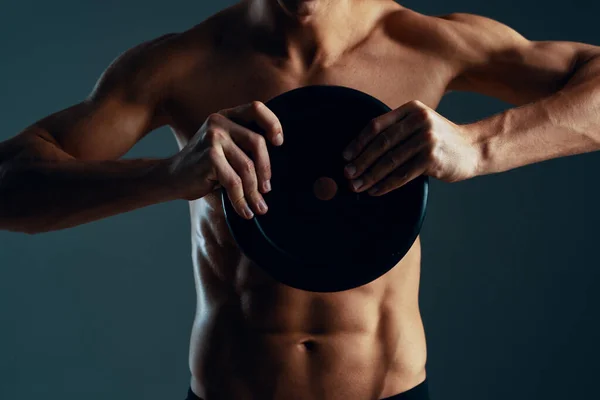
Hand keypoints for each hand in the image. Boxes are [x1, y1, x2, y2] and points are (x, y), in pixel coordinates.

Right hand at [168, 101, 282, 218]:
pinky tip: (245, 211)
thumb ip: (244, 146)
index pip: (256, 108)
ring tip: (258, 207)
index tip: (278, 143)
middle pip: (257, 142)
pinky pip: (234, 182)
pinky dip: (241, 200)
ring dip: (254, 192)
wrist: (172, 178)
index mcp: (226, 116)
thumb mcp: (225, 148)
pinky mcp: (209, 157)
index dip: (272, 123)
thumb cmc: (204, 166)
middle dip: (265, 170)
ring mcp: (213, 138)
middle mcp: (219, 122)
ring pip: (247, 166)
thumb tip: (273, 168)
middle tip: (266, 190)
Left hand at [342, 100, 479, 195]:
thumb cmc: (439, 139)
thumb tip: (360, 151)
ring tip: (357, 186)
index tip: (345, 156)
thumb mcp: (419, 124)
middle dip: (361, 161)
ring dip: (370, 176)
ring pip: (390, 161)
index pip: (377, 125)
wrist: (473, 148)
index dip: (358, 142)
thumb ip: (397, 129)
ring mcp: (427, 139)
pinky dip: (386, 185)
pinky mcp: (432, 159)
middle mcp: (419, 120)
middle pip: (381, 143)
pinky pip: (402, 174)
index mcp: (411, 109)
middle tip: (347, 174)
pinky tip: (375, 191)